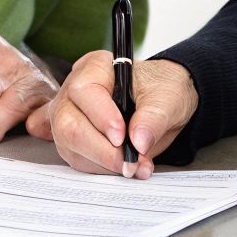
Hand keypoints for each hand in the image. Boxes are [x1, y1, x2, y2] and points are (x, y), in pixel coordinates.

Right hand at [40, 52, 197, 178]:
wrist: (161, 103)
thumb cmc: (159, 90)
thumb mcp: (167, 98)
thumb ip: (153, 118)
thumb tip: (138, 142)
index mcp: (95, 68)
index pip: (85, 91)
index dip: (101, 117)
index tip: (122, 138)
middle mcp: (74, 92)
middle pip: (69, 124)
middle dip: (101, 150)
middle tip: (130, 162)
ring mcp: (69, 117)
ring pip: (71, 147)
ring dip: (105, 163)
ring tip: (136, 165)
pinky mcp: (72, 141)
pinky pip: (78, 160)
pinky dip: (103, 168)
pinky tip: (124, 165)